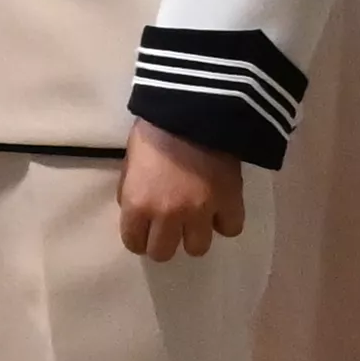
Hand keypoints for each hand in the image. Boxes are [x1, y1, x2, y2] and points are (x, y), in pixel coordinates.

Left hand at [119, 122, 247, 262]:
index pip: (134, 243)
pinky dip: (224, 221)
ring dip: (194, 234)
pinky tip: (219, 208)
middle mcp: (167, 216)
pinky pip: (229, 229)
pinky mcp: (229, 202)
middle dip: (164, 241)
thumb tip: (135, 211)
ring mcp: (201, 212)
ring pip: (197, 248)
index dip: (139, 237)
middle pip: (163, 253)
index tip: (145, 229)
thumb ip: (130, 190)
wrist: (195, 107)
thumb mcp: (130, 161)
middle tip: (169, 225)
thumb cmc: (154, 129)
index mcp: (137, 204)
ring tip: (196, 218)